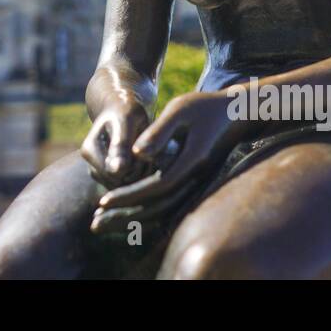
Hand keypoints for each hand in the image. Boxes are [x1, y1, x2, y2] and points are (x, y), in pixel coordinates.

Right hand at [80, 99, 151, 187]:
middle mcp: (90, 165)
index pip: (117, 173)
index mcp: (89, 150)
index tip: (143, 145)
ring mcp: (99, 173)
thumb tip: (117, 170)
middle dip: (138, 170)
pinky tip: (142, 159)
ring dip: (139, 173)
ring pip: (125, 186)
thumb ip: (121, 144)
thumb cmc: (127, 111)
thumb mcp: (127, 120)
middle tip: (146, 148)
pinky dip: (139, 176)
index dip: (136, 164)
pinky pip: (128, 186)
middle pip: (120, 182)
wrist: (123, 110)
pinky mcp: (109, 177)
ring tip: (144, 152)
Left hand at [90, 91, 243, 234]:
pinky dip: (145, 212)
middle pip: (158, 207)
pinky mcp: (191, 183)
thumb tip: (135, 153)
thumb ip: (159, 132)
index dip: (128, 196)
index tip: (102, 202)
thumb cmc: (205, 107)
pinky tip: (125, 216)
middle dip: (125, 216)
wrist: (235, 114)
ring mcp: (195, 184)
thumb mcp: (180, 110)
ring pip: (162, 210)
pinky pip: (166, 205)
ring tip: (103, 223)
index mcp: (191, 162)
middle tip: (94, 224)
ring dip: (132, 219)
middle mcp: (194, 179)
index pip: (155, 187)